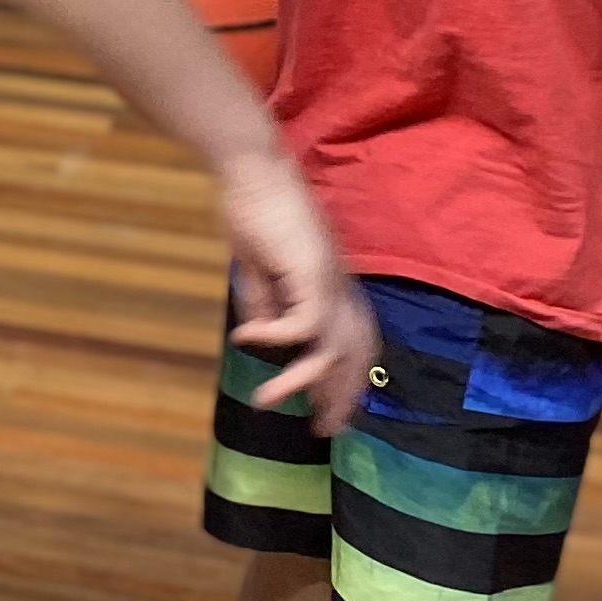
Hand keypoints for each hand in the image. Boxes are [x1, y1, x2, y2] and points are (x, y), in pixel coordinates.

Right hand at [217, 151, 375, 438]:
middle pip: (356, 355)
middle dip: (341, 396)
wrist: (255, 170)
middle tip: (324, 430)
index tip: (329, 409)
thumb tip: (261, 336)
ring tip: (265, 400)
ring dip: (300, 380)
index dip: (348, 379)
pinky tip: (245, 339)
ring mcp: (329, 283)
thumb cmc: (255, 209)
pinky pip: (300, 324)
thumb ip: (264, 300)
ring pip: (330, 348)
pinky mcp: (311, 275)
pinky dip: (273, 337)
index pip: (355, 343)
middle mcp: (340, 290)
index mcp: (332, 286)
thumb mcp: (257, 266)